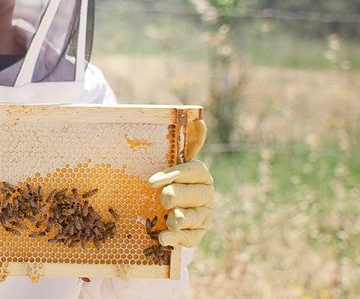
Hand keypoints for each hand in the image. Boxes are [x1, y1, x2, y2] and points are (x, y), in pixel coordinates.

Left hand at [147, 119, 213, 246]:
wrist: (165, 207)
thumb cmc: (169, 178)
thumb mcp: (174, 160)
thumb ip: (186, 142)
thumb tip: (198, 118)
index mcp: (201, 174)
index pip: (195, 171)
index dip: (175, 174)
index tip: (153, 180)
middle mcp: (206, 195)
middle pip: (196, 196)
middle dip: (178, 196)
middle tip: (163, 198)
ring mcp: (203, 216)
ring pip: (195, 218)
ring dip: (179, 219)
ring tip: (167, 220)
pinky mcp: (197, 235)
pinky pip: (191, 239)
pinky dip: (177, 239)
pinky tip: (163, 239)